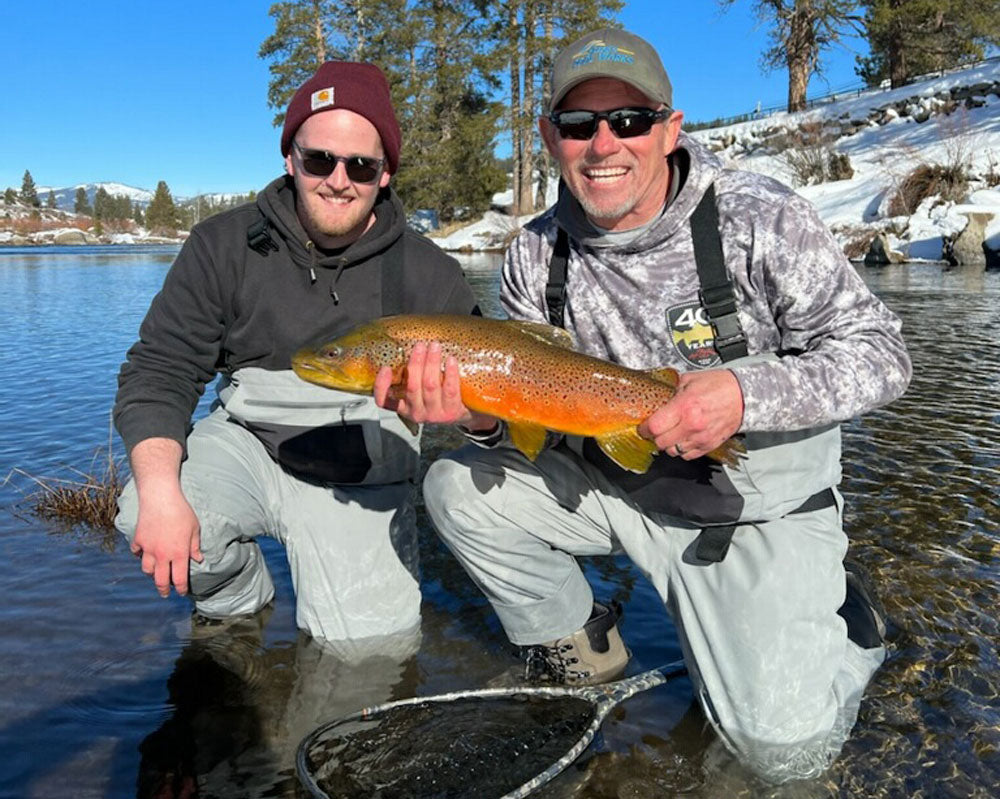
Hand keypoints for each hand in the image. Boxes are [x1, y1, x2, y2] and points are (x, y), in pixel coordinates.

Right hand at [130, 488, 203, 597]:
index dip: (181, 588)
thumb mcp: (195, 529)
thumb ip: (195, 546)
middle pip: (160, 580)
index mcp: (179, 553)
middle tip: (164, 593)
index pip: (179, 579)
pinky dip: (139, 555)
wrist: (160, 497)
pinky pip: (136, 553)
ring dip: (152, 573)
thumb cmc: (181, 511)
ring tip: (156, 573)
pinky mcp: (138, 539)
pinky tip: (143, 554)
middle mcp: (162, 554)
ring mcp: (148, 548)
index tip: (182, 593)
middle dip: (163, 589)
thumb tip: (199, 560)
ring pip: (146, 569)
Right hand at [373, 340, 495, 430]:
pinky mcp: (451, 411)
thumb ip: (411, 376)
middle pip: (412, 386)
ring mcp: (434, 414)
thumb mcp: (419, 391)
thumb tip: (409, 346)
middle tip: (420, 345)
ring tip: (435, 346)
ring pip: (430, 385)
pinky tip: (451, 360)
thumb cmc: (437, 396)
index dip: (382, 385)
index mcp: (403, 407)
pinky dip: (450, 373)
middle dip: (415, 363)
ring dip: (432, 362)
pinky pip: (450, 389)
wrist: (462, 413)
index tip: (385, 368)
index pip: (384, 401)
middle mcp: (416, 412)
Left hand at [637, 369, 743, 459]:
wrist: (745, 396)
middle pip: (661, 443)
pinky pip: (688, 456)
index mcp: (684, 406)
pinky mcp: (709, 445)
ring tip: (672, 433)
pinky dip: (683, 449)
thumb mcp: (690, 380)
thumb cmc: (720, 385)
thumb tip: (657, 397)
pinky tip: (684, 438)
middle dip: (656, 437)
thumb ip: (671, 390)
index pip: (655, 426)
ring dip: (669, 444)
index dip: (644, 429)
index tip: (643, 427)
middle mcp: (692, 425)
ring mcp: (701, 437)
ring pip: (673, 451)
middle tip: (657, 430)